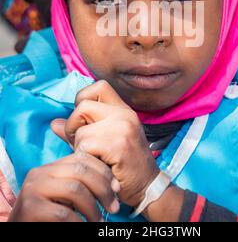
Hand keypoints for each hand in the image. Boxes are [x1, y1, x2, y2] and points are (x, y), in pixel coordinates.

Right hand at [8, 152, 119, 221]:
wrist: (21, 230)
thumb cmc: (48, 216)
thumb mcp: (65, 196)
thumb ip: (80, 183)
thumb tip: (114, 184)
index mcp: (50, 167)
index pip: (82, 158)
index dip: (103, 172)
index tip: (117, 188)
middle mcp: (40, 173)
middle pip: (80, 170)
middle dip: (103, 188)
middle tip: (114, 207)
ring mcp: (33, 189)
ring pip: (74, 189)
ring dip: (93, 208)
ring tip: (99, 221)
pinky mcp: (30, 208)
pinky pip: (63, 213)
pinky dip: (79, 222)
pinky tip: (84, 227)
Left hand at [51, 80, 159, 207]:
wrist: (146, 186)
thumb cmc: (123, 164)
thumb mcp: (102, 142)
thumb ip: (79, 131)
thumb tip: (54, 123)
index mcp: (122, 110)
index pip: (99, 86)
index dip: (83, 100)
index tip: (84, 120)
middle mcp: (124, 114)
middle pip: (83, 106)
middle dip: (74, 126)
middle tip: (82, 143)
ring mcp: (123, 128)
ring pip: (81, 132)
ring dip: (80, 149)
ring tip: (94, 158)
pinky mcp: (118, 145)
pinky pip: (85, 147)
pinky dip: (85, 159)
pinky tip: (97, 166)